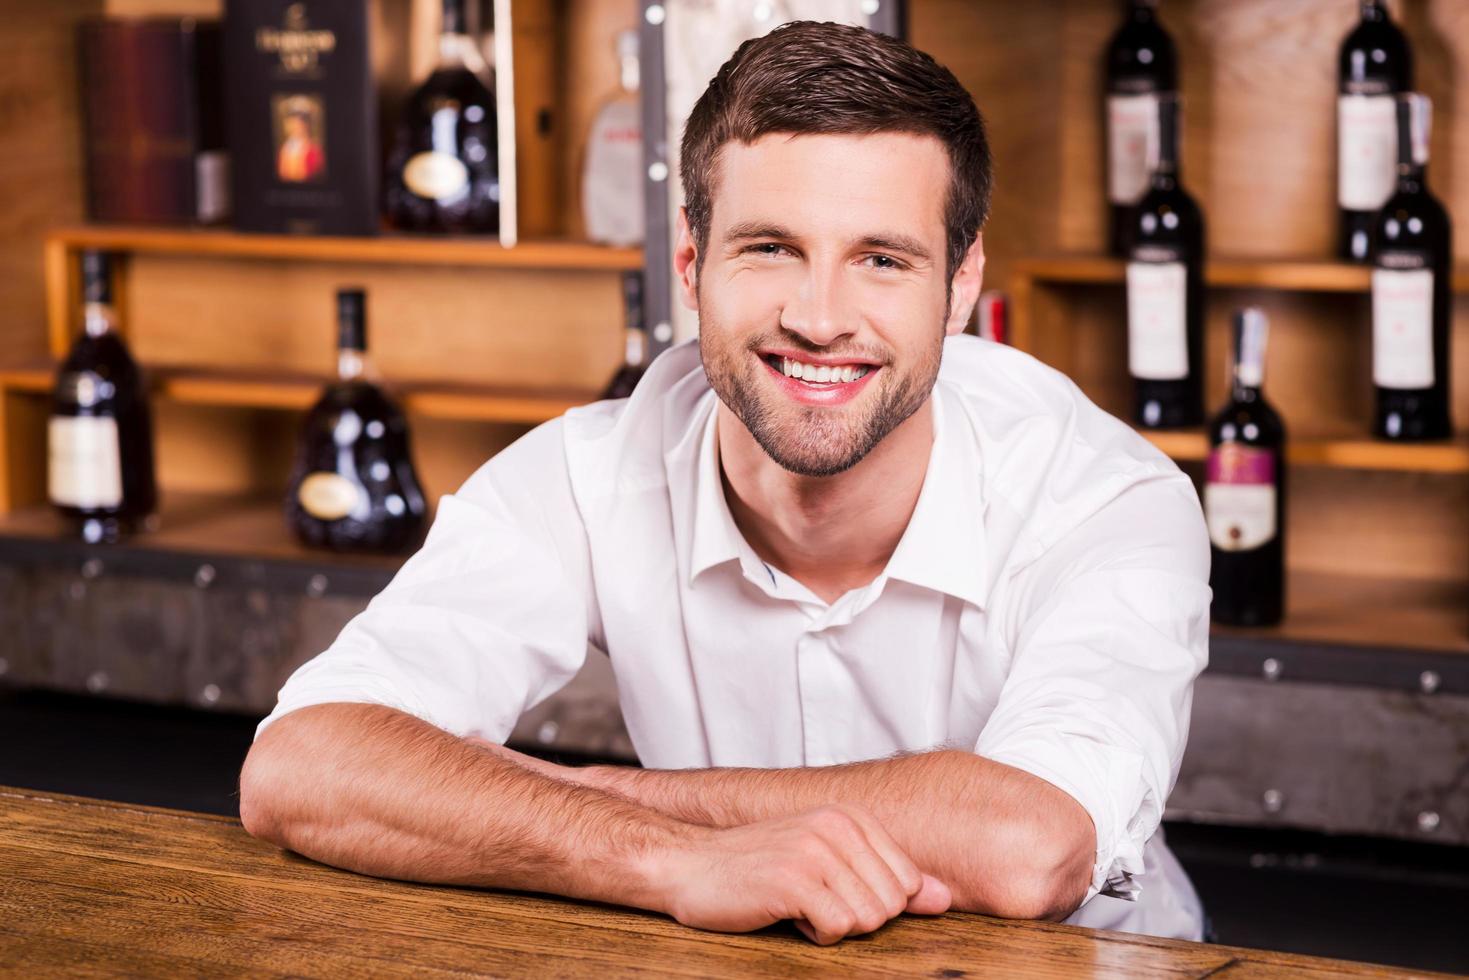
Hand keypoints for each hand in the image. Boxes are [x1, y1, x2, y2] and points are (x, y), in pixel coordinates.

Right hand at [654, 803, 951, 944]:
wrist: (689, 865)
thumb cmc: (758, 868)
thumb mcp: (829, 863)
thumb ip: (886, 877)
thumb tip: (942, 898)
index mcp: (852, 817)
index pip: (907, 882)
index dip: (874, 904)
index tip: (834, 892)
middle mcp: (839, 826)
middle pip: (891, 906)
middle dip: (855, 918)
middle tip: (812, 901)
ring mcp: (817, 850)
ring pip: (868, 920)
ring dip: (832, 927)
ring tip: (798, 904)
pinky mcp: (794, 879)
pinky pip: (837, 929)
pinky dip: (813, 935)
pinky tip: (786, 913)